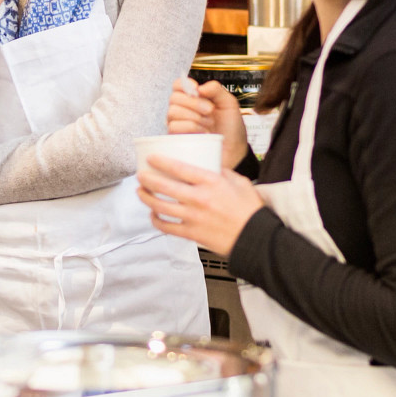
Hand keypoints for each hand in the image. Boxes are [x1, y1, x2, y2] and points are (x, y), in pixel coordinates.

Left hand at [136, 156, 264, 257]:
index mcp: (211, 182)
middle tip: (141, 175)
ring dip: (146, 198)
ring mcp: (193, 217)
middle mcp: (199, 198)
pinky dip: (156, 220)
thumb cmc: (250, 210)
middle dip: (147, 179)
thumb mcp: (240, 182)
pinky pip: (166, 227)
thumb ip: (223, 172)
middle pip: (164, 186)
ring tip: (141, 192)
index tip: (152, 158)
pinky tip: (153, 214)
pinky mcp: (192, 234)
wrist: (255, 238)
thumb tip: (210, 164)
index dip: (161, 162)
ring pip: (160, 206)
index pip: (179, 168)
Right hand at [167, 77, 247, 167]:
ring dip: (195, 117)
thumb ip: (216, 90)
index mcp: (194, 98)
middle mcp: (184, 110)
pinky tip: (203, 133)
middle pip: (174, 98)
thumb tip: (199, 87)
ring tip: (209, 124)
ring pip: (172, 112)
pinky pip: (174, 127)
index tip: (198, 91)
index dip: (185, 85)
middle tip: (210, 110)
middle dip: (194, 103)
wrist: (234, 150)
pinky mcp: (177, 138)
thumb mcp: (229, 104)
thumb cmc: (231, 128)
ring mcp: (179, 124)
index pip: (178, 85)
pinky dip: (192, 128)